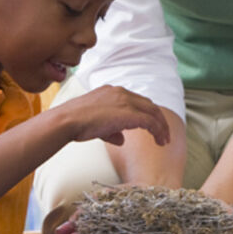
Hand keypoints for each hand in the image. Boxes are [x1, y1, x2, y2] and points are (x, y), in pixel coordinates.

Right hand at [55, 85, 169, 146]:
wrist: (67, 120)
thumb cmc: (75, 123)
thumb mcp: (96, 124)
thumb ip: (112, 130)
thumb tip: (122, 139)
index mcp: (112, 91)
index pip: (137, 100)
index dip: (147, 113)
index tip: (152, 126)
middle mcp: (121, 92)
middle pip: (149, 104)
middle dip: (158, 119)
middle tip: (164, 134)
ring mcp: (126, 101)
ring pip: (153, 112)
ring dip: (161, 126)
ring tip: (165, 140)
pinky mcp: (129, 113)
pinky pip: (151, 122)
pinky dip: (158, 131)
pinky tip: (160, 141)